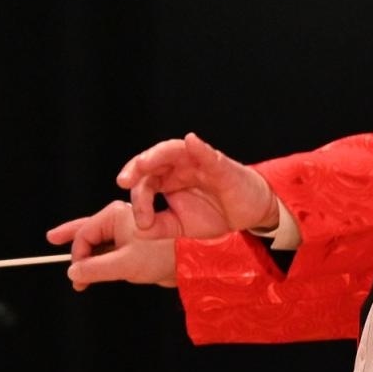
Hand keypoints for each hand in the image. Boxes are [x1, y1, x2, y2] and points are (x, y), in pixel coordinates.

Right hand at [46, 200, 179, 289]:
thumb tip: (72, 271)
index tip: (77, 275)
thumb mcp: (123, 264)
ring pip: (100, 245)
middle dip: (74, 242)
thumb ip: (94, 269)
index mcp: (116, 215)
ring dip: (89, 259)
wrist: (191, 262)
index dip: (78, 254)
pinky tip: (96, 273)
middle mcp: (121, 220)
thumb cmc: (161, 255)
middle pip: (89, 231)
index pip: (86, 233)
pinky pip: (112, 252)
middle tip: (52, 239)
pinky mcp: (136, 247)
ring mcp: (128, 233)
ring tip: (79, 275)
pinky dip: (102, 263)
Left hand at [118, 132, 277, 234]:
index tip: (141, 222)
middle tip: (124, 181)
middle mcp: (179, 167)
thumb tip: (137, 229)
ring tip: (144, 163)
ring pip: (173, 150)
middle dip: (136, 168)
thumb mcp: (181, 226)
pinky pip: (207, 153)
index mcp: (168, 179)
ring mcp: (198, 163)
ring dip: (157, 154)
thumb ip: (159, 227)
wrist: (248, 214)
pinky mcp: (219, 165)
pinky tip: (191, 141)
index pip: (145, 182)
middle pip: (153, 160)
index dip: (138, 201)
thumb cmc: (215, 213)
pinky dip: (198, 147)